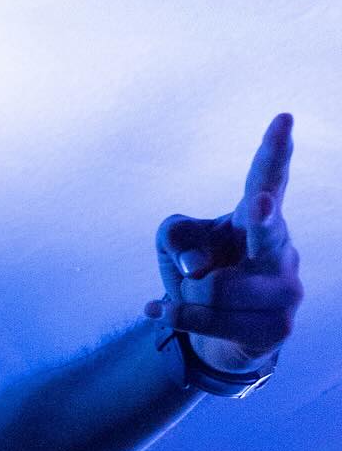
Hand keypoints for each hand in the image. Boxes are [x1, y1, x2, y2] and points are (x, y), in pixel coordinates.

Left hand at [144, 112, 302, 371]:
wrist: (214, 332)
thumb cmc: (198, 271)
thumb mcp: (173, 242)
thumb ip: (175, 237)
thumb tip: (198, 267)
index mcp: (257, 216)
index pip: (267, 178)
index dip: (275, 151)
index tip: (283, 119)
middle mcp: (281, 249)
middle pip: (267, 230)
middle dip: (261, 217)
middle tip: (257, 204)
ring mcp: (285, 290)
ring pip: (216, 288)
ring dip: (186, 295)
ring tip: (190, 295)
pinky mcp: (276, 329)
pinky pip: (211, 321)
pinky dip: (180, 317)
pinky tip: (165, 313)